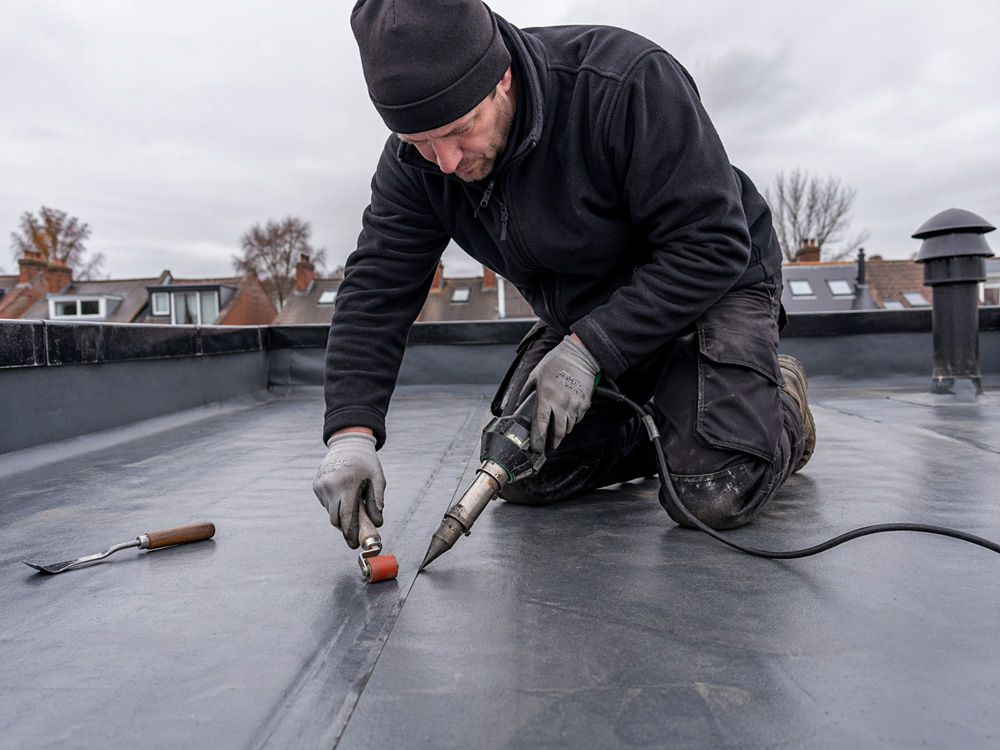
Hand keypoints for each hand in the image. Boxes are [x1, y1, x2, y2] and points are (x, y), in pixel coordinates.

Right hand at [312, 432, 385, 548]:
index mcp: (347, 484)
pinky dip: (335, 505)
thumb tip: (377, 523)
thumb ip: (377, 502)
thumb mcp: (378, 479)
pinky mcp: (316, 485)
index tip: (354, 544)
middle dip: (346, 528)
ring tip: (353, 503)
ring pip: (331, 512)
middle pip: (336, 519)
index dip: (350, 533)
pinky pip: (326, 504)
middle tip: (356, 532)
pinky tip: (343, 493)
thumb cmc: (366, 463)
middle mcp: (330, 485)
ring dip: (341, 514)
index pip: (346, 516)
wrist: (347, 444)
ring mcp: (320, 485)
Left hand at [519, 335, 599, 452]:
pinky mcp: (584, 403)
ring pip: (569, 427)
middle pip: (558, 431)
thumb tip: (520, 402)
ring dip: (563, 431)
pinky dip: (573, 420)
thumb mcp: (536, 374)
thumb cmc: (556, 362)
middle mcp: (561, 404)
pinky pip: (578, 418)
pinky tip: (568, 416)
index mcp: (546, 397)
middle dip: (554, 442)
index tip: (537, 447)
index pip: (541, 423)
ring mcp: (574, 405)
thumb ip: (527, 390)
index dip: (539, 437)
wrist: (579, 356)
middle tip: (550, 446)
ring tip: (558, 431)